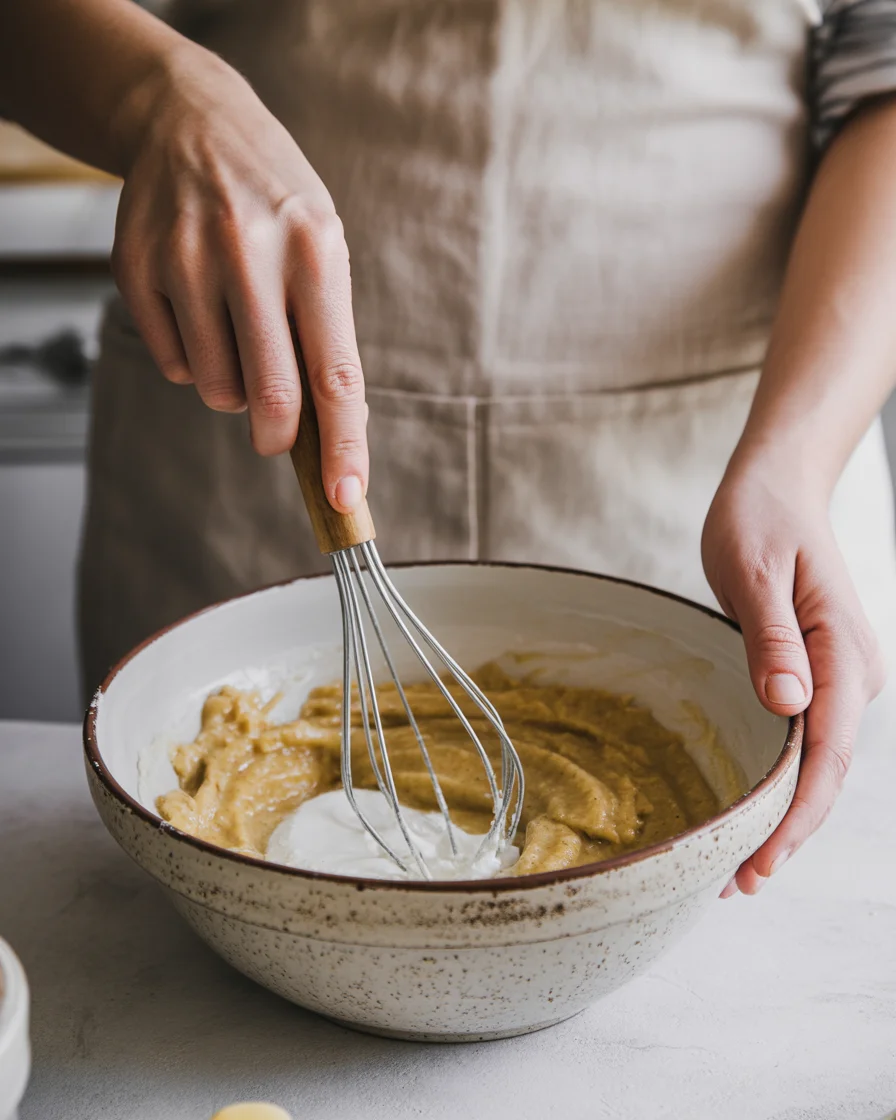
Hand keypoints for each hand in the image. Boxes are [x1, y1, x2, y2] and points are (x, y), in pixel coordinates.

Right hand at [111, 45, 366, 510]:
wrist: (191, 122)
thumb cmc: (275, 204)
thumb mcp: (322, 250)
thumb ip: (326, 337)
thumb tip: (331, 436)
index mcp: (314, 252)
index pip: (335, 373)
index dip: (342, 444)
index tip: (344, 495)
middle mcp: (249, 253)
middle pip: (269, 396)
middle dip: (278, 436)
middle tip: (278, 435)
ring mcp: (186, 260)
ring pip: (216, 389)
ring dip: (234, 387)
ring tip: (237, 331)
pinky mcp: (136, 270)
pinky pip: (173, 367)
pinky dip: (192, 361)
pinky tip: (199, 312)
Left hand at [701, 460, 885, 896]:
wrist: (778, 486)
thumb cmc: (760, 520)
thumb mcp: (754, 571)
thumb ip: (773, 638)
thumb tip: (791, 706)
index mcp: (843, 653)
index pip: (828, 753)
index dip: (797, 815)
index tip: (760, 862)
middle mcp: (854, 672)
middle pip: (827, 770)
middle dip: (789, 832)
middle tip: (736, 886)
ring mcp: (841, 675)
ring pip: (819, 762)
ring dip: (787, 815)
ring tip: (740, 867)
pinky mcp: (820, 673)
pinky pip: (808, 739)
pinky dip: (784, 781)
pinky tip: (756, 808)